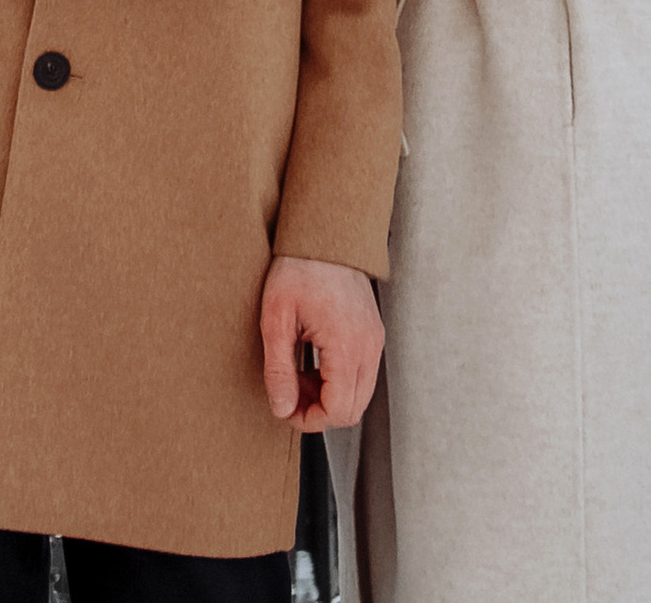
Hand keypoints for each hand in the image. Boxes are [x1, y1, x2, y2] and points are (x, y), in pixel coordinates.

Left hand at [259, 257, 382, 427]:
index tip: (285, 408)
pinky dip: (339, 381)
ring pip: (359, 394)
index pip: (339, 410)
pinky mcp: (372, 332)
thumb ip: (279, 369)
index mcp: (347, 344)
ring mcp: (373, 339)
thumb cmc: (298, 268)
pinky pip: (361, 374)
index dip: (309, 419)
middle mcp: (368, 345)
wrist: (323, 232)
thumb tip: (282, 408)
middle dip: (319, 411)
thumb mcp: (276, 318)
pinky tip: (313, 363)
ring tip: (298, 376)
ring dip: (329, 397)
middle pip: (353, 409)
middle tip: (289, 394)